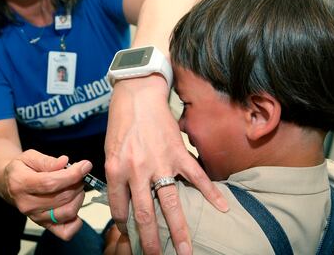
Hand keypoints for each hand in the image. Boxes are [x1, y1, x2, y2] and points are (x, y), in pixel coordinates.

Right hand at [1, 150, 92, 239]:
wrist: (9, 185)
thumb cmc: (21, 169)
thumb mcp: (29, 157)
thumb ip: (47, 160)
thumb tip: (64, 162)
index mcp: (21, 184)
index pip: (50, 183)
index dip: (72, 175)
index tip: (85, 166)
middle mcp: (27, 204)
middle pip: (62, 197)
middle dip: (77, 183)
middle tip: (79, 174)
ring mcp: (35, 217)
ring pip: (67, 212)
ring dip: (79, 198)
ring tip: (76, 186)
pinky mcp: (44, 226)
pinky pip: (66, 231)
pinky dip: (76, 221)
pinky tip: (73, 205)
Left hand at [105, 76, 227, 254]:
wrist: (138, 94)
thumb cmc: (122, 122)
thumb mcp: (111, 151)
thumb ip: (118, 177)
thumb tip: (126, 203)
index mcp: (117, 169)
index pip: (120, 209)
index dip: (125, 226)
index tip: (131, 237)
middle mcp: (138, 170)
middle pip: (146, 214)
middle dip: (151, 241)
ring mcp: (161, 162)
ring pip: (172, 203)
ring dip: (179, 230)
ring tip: (186, 251)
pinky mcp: (179, 152)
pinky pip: (197, 176)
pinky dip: (211, 193)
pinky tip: (222, 208)